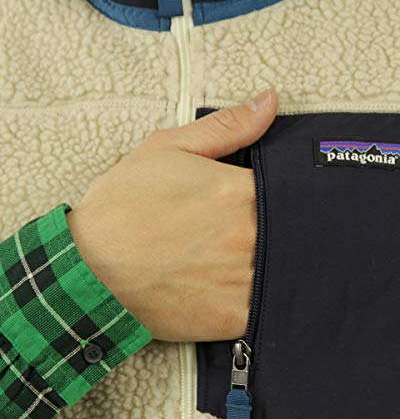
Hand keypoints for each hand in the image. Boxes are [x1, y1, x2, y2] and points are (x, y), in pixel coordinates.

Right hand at [66, 89, 278, 340]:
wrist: (88, 268)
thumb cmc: (123, 207)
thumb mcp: (167, 150)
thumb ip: (226, 127)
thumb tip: (269, 101)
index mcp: (237, 192)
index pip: (291, 190)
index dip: (288, 195)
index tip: (280, 201)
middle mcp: (246, 236)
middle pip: (293, 232)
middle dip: (286, 230)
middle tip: (267, 232)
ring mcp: (241, 280)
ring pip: (286, 271)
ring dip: (279, 265)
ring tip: (257, 260)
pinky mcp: (231, 317)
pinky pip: (269, 309)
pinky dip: (265, 299)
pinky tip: (249, 289)